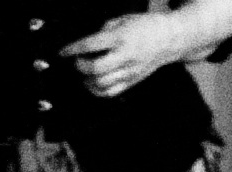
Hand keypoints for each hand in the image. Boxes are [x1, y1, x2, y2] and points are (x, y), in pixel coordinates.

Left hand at [61, 12, 184, 98]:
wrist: (168, 39)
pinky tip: (93, 84)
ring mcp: (129, 71)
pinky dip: (97, 91)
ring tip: (84, 73)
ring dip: (87, 80)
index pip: (91, 45)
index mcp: (121, 37)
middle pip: (95, 68)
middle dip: (80, 66)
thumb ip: (104, 30)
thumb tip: (88, 43)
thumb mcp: (123, 19)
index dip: (73, 49)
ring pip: (101, 84)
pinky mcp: (132, 82)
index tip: (62, 52)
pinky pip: (111, 93)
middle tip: (76, 62)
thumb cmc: (145, 26)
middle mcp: (125, 56)